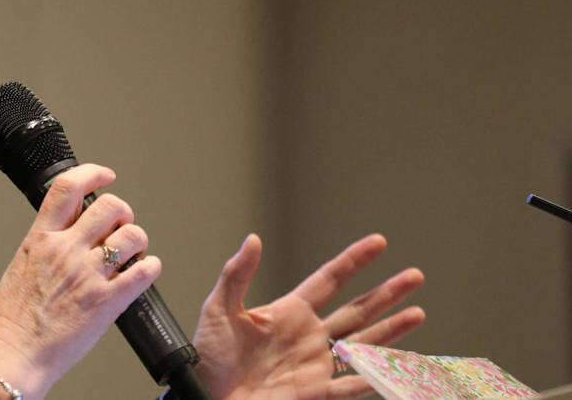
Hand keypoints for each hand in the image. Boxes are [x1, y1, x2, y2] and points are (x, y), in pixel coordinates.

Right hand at [0, 165, 160, 399]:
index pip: (68, 187)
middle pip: (110, 206)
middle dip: (122, 213)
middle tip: (120, 225)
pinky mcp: (107, 302)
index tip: (104, 175)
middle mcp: (66, 251)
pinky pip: (144, 272)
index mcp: (41, 239)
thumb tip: (67, 230)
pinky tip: (142, 272)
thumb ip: (45, 243)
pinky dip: (150, 268)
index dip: (92, 173)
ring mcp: (88, 275)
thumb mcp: (21, 264)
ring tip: (132, 251)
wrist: (13, 354)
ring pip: (132, 236)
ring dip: (138, 240)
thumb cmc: (13, 318)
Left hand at [192, 234, 424, 399]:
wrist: (204, 394)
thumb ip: (237, 275)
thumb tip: (254, 239)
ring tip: (418, 312)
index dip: (353, 261)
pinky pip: (353, 384)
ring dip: (392, 329)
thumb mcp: (219, 309)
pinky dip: (377, 375)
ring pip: (364, 343)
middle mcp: (309, 336)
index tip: (379, 242)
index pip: (329, 280)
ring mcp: (316, 364)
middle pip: (357, 309)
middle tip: (416, 275)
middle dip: (386, 293)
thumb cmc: (207, 354)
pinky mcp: (316, 392)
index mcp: (289, 312)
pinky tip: (400, 366)